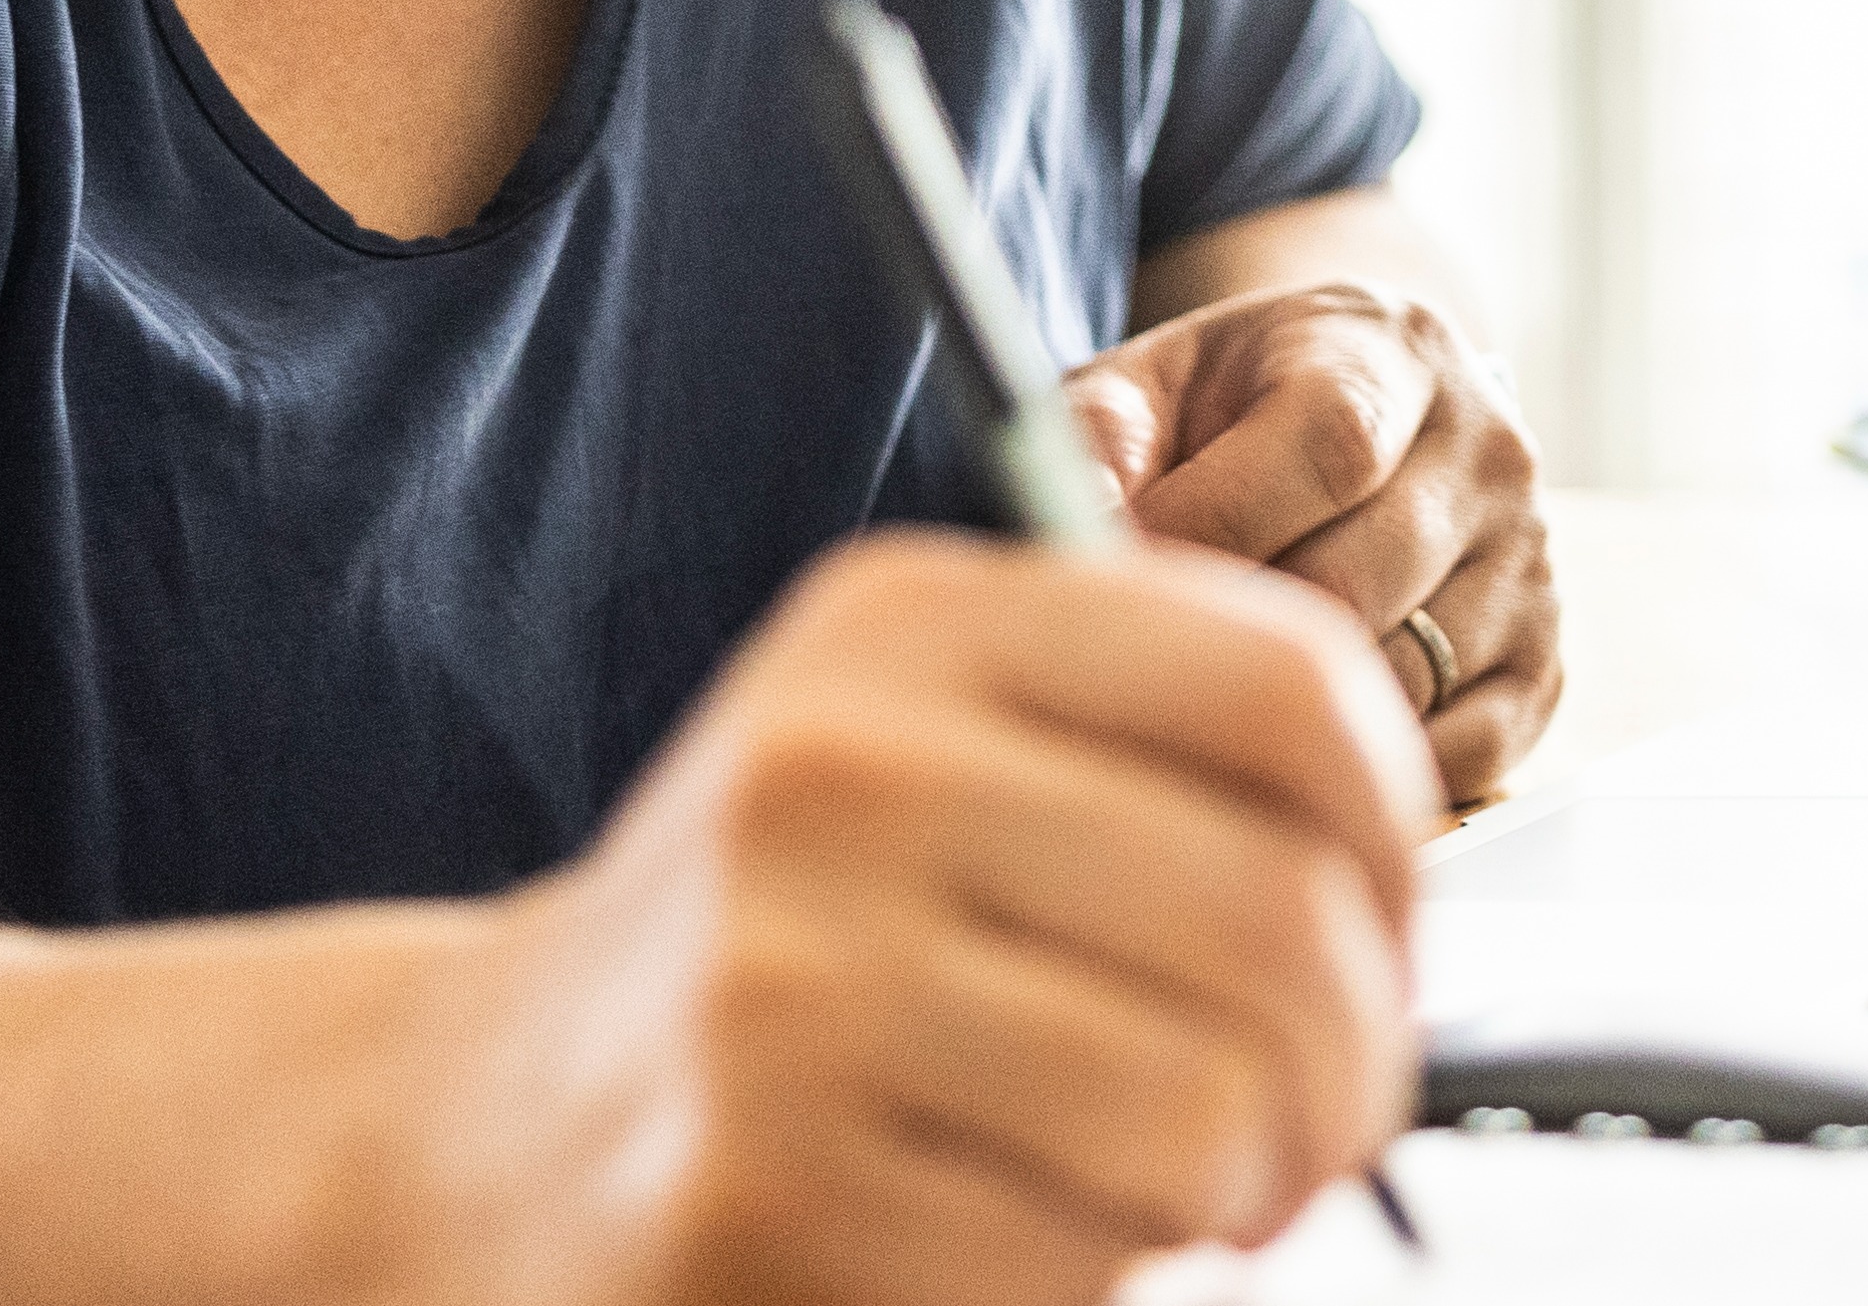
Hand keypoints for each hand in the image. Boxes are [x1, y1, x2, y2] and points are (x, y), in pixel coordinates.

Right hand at [418, 529, 1428, 1305]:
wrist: (467, 1120)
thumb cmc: (760, 944)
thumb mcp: (911, 746)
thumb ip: (1140, 754)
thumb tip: (1392, 897)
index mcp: (906, 625)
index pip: (1289, 690)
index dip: (1401, 842)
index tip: (1383, 931)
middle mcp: (840, 769)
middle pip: (1280, 921)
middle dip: (1355, 1068)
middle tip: (1323, 1128)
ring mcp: (790, 977)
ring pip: (1208, 1108)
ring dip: (1242, 1189)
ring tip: (1183, 1189)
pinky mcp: (765, 1179)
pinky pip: (1082, 1253)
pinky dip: (1100, 1272)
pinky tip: (1017, 1237)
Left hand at [1065, 281, 1559, 804]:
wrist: (1360, 419)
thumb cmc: (1228, 413)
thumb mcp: (1150, 383)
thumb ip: (1096, 437)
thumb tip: (1077, 527)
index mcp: (1393, 354)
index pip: (1331, 443)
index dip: (1212, 522)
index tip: (1112, 573)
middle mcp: (1489, 453)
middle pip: (1360, 580)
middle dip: (1230, 635)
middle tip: (1142, 659)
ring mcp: (1527, 565)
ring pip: (1403, 679)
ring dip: (1287, 711)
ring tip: (1205, 698)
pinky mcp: (1542, 665)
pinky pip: (1458, 758)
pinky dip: (1363, 769)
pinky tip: (1290, 739)